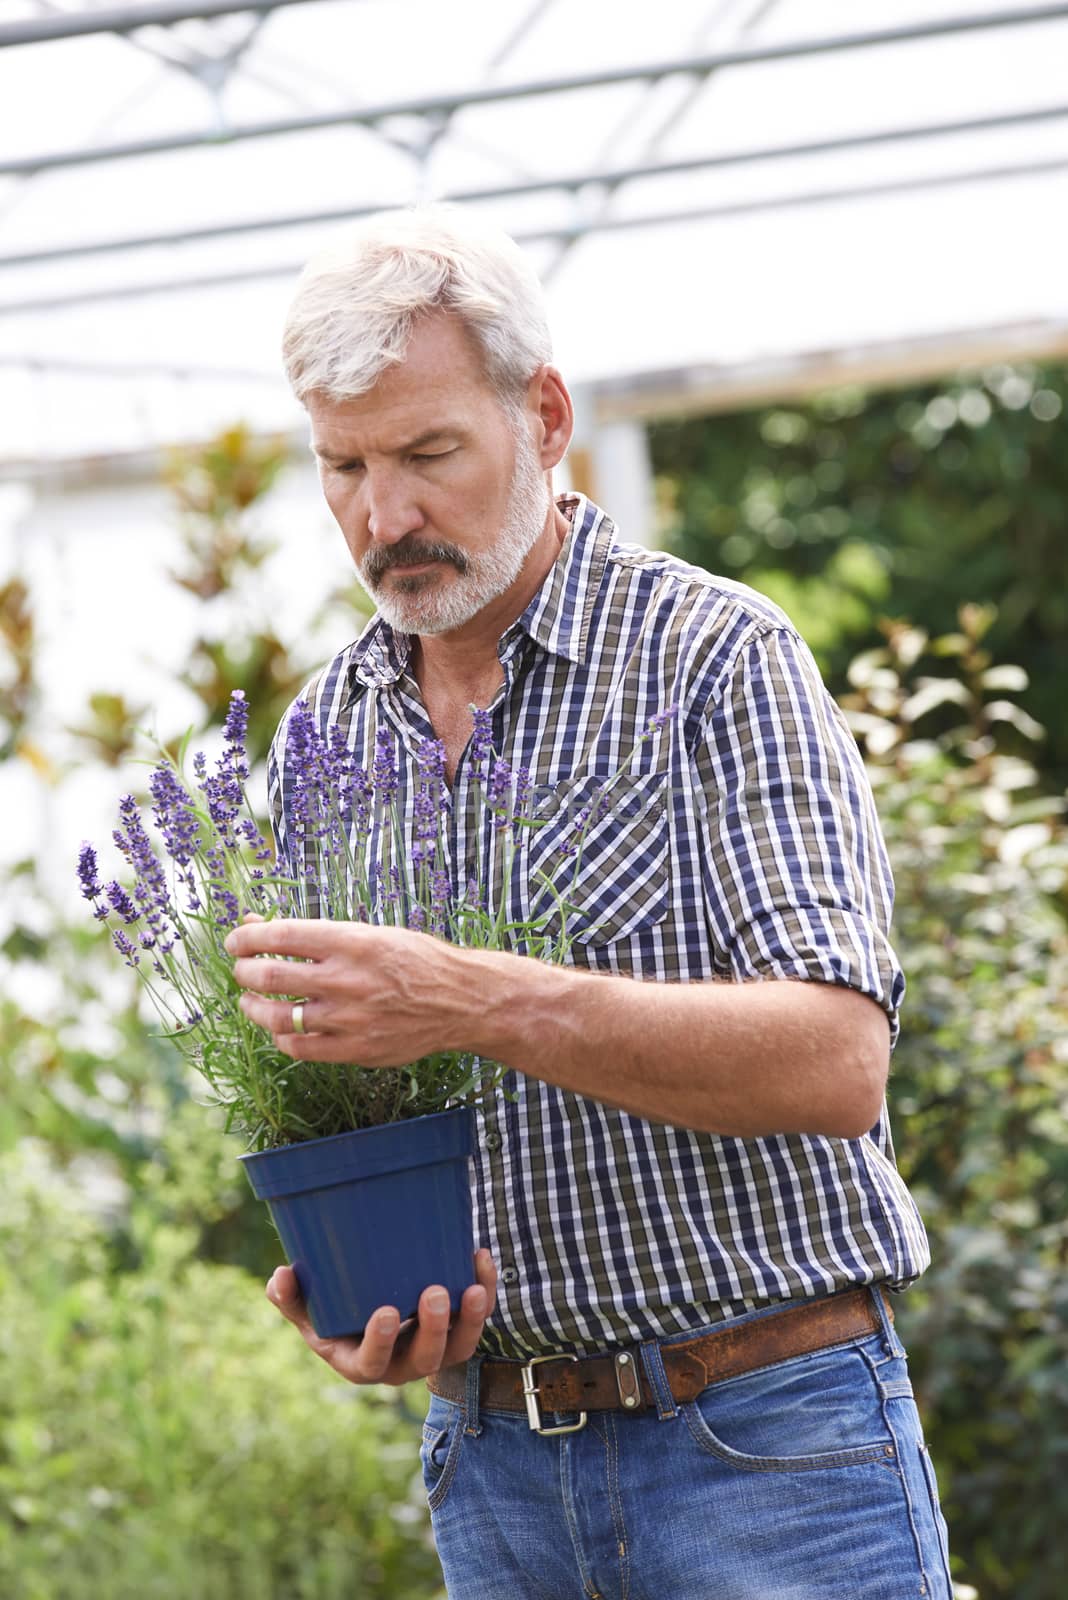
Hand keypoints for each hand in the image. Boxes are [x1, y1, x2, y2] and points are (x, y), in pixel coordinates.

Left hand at [223, 916, 488, 1064]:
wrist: (461, 1001)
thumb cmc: (415, 960)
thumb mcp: (371, 933)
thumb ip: (317, 935)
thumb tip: (259, 923)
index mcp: (352, 941)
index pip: (280, 935)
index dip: (246, 936)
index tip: (235, 940)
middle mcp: (347, 979)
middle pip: (270, 975)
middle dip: (244, 971)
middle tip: (242, 969)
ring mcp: (349, 1017)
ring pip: (277, 1016)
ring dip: (252, 1007)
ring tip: (249, 1001)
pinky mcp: (355, 1049)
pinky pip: (299, 1048)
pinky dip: (280, 1037)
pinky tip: (280, 1029)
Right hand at [265, 1249, 497, 1386]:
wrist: (375, 1315)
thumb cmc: (337, 1317)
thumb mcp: (311, 1313)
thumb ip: (292, 1298)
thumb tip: (279, 1276)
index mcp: (362, 1363)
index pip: (373, 1363)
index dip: (381, 1343)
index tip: (386, 1312)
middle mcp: (402, 1365)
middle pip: (424, 1359)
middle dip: (433, 1329)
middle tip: (434, 1293)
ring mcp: (433, 1352)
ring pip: (459, 1346)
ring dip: (470, 1319)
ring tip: (472, 1287)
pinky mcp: (456, 1332)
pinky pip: (476, 1320)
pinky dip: (483, 1293)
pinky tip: (480, 1260)